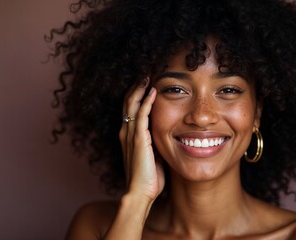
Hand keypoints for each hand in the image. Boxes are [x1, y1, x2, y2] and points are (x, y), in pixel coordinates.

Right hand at [118, 78, 164, 201]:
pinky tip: (153, 91)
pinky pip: (141, 115)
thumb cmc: (149, 178)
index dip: (136, 96)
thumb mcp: (153, 156)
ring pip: (132, 105)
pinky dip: (146, 101)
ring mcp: (130, 135)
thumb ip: (156, 143)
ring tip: (147, 76)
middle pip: (128, 102)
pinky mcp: (138, 139)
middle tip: (145, 74)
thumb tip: (169, 136)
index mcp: (129, 136)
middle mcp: (126, 132)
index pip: (130, 109)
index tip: (146, 84)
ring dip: (139, 89)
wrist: (140, 193)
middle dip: (136, 87)